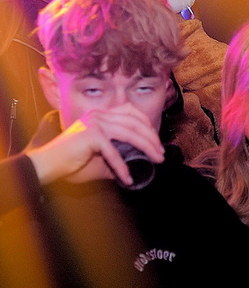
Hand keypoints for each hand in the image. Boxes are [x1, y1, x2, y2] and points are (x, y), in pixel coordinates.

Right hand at [27, 103, 164, 185]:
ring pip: (130, 133)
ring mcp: (95, 123)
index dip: (146, 124)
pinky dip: (122, 167)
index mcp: (100, 114)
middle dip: (152, 138)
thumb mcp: (98, 158)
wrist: (44, 167)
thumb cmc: (69, 163)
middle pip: (135, 122)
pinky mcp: (91, 135)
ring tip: (156, 160)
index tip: (156, 140)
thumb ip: (116, 156)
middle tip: (161, 153)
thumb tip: (134, 164)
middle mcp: (99, 114)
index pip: (131, 112)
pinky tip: (128, 178)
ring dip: (146, 148)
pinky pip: (113, 152)